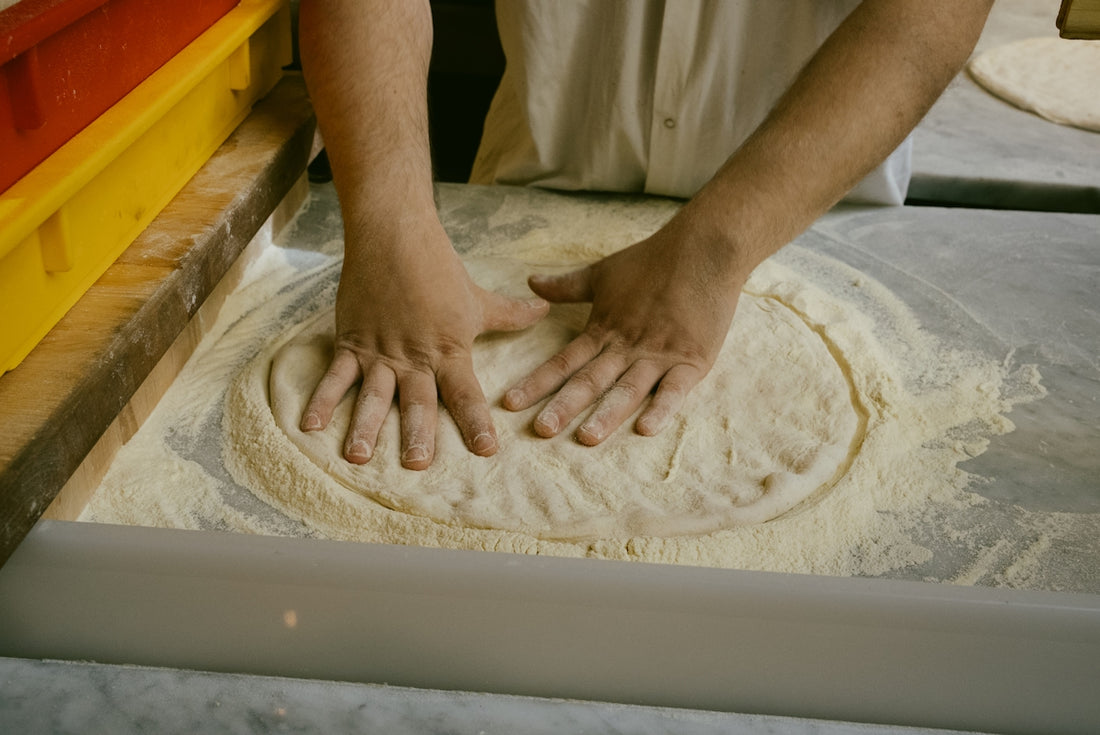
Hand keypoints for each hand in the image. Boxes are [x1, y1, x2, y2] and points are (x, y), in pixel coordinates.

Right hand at [300, 220, 547, 469]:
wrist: (394, 236)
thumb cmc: (438, 268)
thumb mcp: (478, 298)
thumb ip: (510, 314)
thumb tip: (545, 310)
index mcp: (448, 351)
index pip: (465, 393)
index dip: (476, 422)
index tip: (486, 450)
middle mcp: (414, 358)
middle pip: (417, 401)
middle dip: (417, 434)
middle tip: (416, 464)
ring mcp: (380, 352)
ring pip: (373, 395)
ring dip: (365, 426)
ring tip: (358, 456)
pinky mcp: (351, 342)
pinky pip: (336, 375)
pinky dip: (322, 399)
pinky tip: (309, 426)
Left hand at [502, 217, 743, 444]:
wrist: (704, 249)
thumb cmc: (652, 260)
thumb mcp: (603, 273)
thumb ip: (567, 286)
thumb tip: (531, 282)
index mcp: (603, 330)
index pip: (563, 361)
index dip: (536, 383)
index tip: (510, 403)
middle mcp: (626, 347)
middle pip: (590, 381)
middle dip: (564, 406)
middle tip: (541, 430)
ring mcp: (658, 355)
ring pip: (627, 389)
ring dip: (606, 414)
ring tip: (586, 438)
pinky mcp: (691, 360)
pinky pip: (674, 389)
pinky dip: (661, 409)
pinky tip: (646, 429)